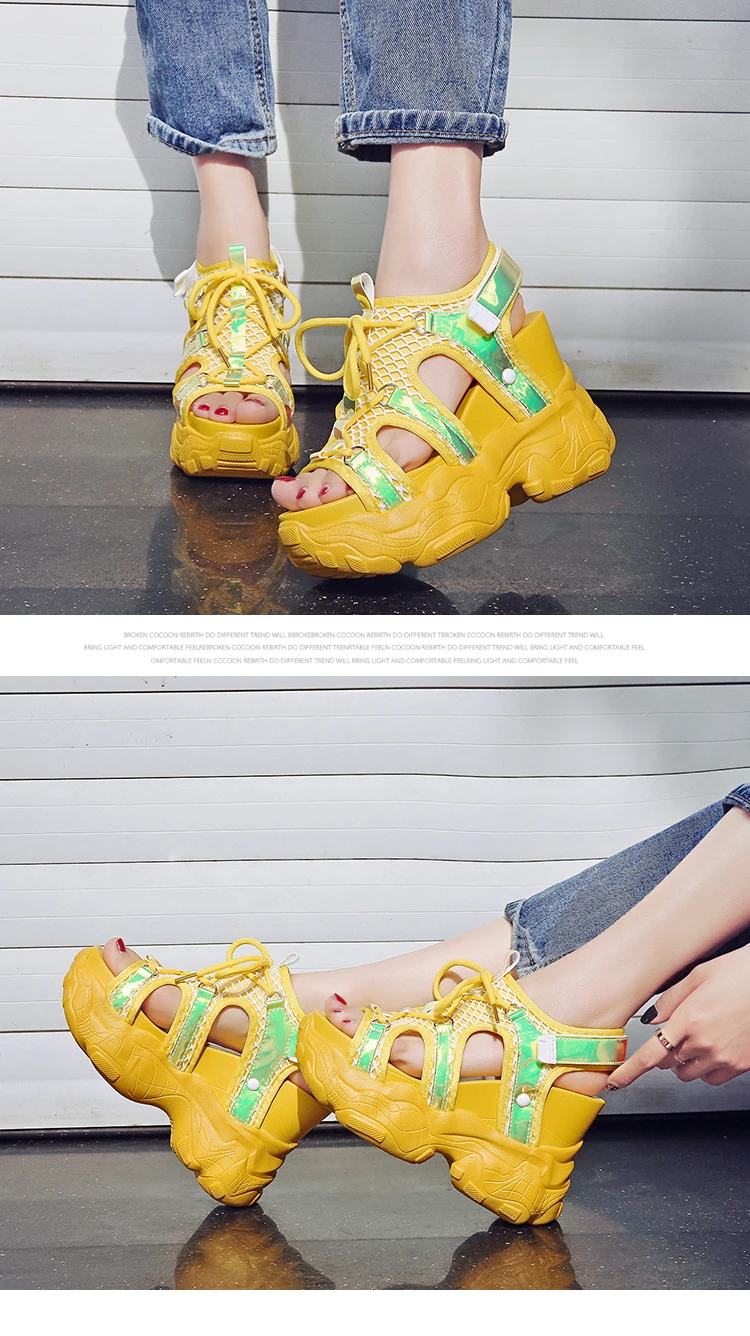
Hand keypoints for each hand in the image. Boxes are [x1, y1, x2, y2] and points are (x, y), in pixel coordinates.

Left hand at [606, 944, 749, 1089]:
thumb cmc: (740, 973)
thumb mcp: (699, 975)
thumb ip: (670, 1000)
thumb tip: (651, 1018)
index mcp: (689, 1020)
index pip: (650, 1055)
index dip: (630, 1072)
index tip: (615, 1081)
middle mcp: (704, 1043)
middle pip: (668, 1064)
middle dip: (664, 1053)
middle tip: (674, 1034)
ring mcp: (723, 1058)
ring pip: (689, 1074)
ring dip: (684, 1062)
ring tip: (696, 1038)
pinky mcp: (740, 1066)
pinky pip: (712, 1079)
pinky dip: (705, 1069)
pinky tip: (711, 1050)